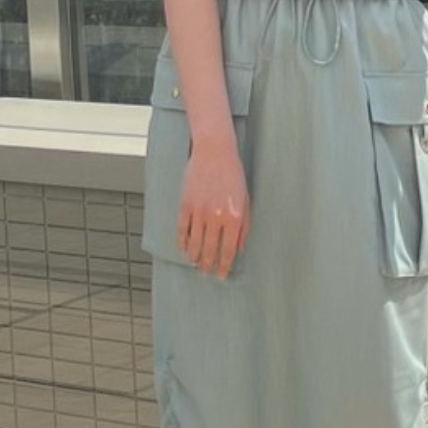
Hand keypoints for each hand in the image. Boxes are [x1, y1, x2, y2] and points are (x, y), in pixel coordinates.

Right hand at [177, 132, 250, 278]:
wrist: (214, 152)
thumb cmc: (233, 175)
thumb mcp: (245, 201)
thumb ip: (244, 227)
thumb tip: (239, 249)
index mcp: (234, 217)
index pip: (229, 250)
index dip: (225, 265)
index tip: (222, 275)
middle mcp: (216, 217)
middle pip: (210, 250)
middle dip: (208, 265)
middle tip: (207, 274)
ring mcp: (199, 211)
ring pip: (194, 243)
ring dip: (194, 257)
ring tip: (195, 264)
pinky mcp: (185, 204)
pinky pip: (182, 229)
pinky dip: (182, 242)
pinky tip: (184, 249)